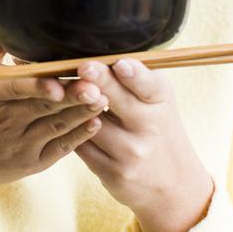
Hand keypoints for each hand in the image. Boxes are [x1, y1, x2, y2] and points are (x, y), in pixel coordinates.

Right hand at [0, 31, 108, 226]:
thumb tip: (9, 10)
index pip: (14, 88)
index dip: (37, 87)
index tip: (58, 82)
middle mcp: (2, 121)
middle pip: (43, 106)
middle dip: (73, 95)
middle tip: (98, 82)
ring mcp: (17, 145)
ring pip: (56, 126)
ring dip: (82, 112)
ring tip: (104, 96)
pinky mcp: (29, 164)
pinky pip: (59, 149)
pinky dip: (78, 136)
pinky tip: (94, 121)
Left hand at [74, 58, 213, 231]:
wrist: (171, 183)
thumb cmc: (157, 127)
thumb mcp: (157, 101)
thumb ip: (134, 78)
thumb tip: (97, 48)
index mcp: (161, 101)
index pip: (148, 85)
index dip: (135, 75)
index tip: (121, 65)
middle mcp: (150, 127)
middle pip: (118, 101)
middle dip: (100, 81)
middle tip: (84, 67)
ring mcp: (131, 152)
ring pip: (92, 122)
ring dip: (74, 105)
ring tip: (60, 88)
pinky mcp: (113, 173)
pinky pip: (82, 145)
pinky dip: (70, 129)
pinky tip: (61, 116)